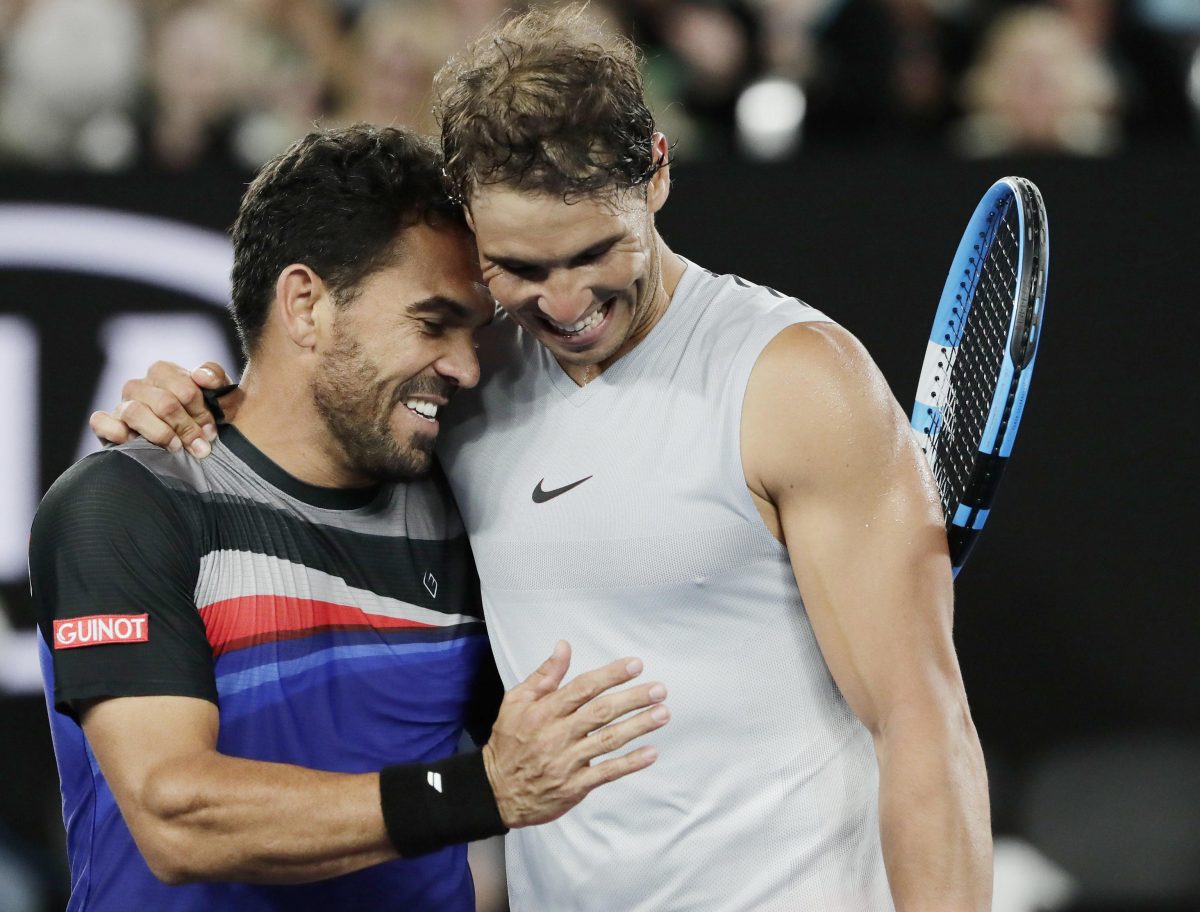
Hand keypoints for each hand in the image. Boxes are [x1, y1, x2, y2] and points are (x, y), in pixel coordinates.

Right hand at [90, 361, 241, 457]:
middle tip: (201, 446)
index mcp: (165, 374)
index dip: (200, 411)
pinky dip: (115, 432)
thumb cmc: (205, 422)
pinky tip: (134, 443)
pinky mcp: (106, 425)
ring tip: (175, 448)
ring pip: (135, 412)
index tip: (211, 431)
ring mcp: (122, 405)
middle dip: (186, 427)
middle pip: (164, 403)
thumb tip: (200, 376)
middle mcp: (140, 386)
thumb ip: (215, 379)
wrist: (188, 450)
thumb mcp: (221, 400)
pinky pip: (100, 422)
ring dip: (161, 434)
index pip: (184, 386)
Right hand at [482, 641, 667, 828]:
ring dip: (638, 726)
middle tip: (659, 690)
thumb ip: (544, 675)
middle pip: (601, 712)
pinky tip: (650, 752)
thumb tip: (564, 647)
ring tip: (662, 714)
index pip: (583, 687)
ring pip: (608, 740)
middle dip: (633, 699)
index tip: (635, 665)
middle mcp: (557, 734)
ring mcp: (567, 761)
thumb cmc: (508, 743)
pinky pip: (606, 773)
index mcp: (544, 711)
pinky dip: (629, 763)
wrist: (495, 791)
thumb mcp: (516, 702)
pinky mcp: (574, 786)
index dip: (611, 675)